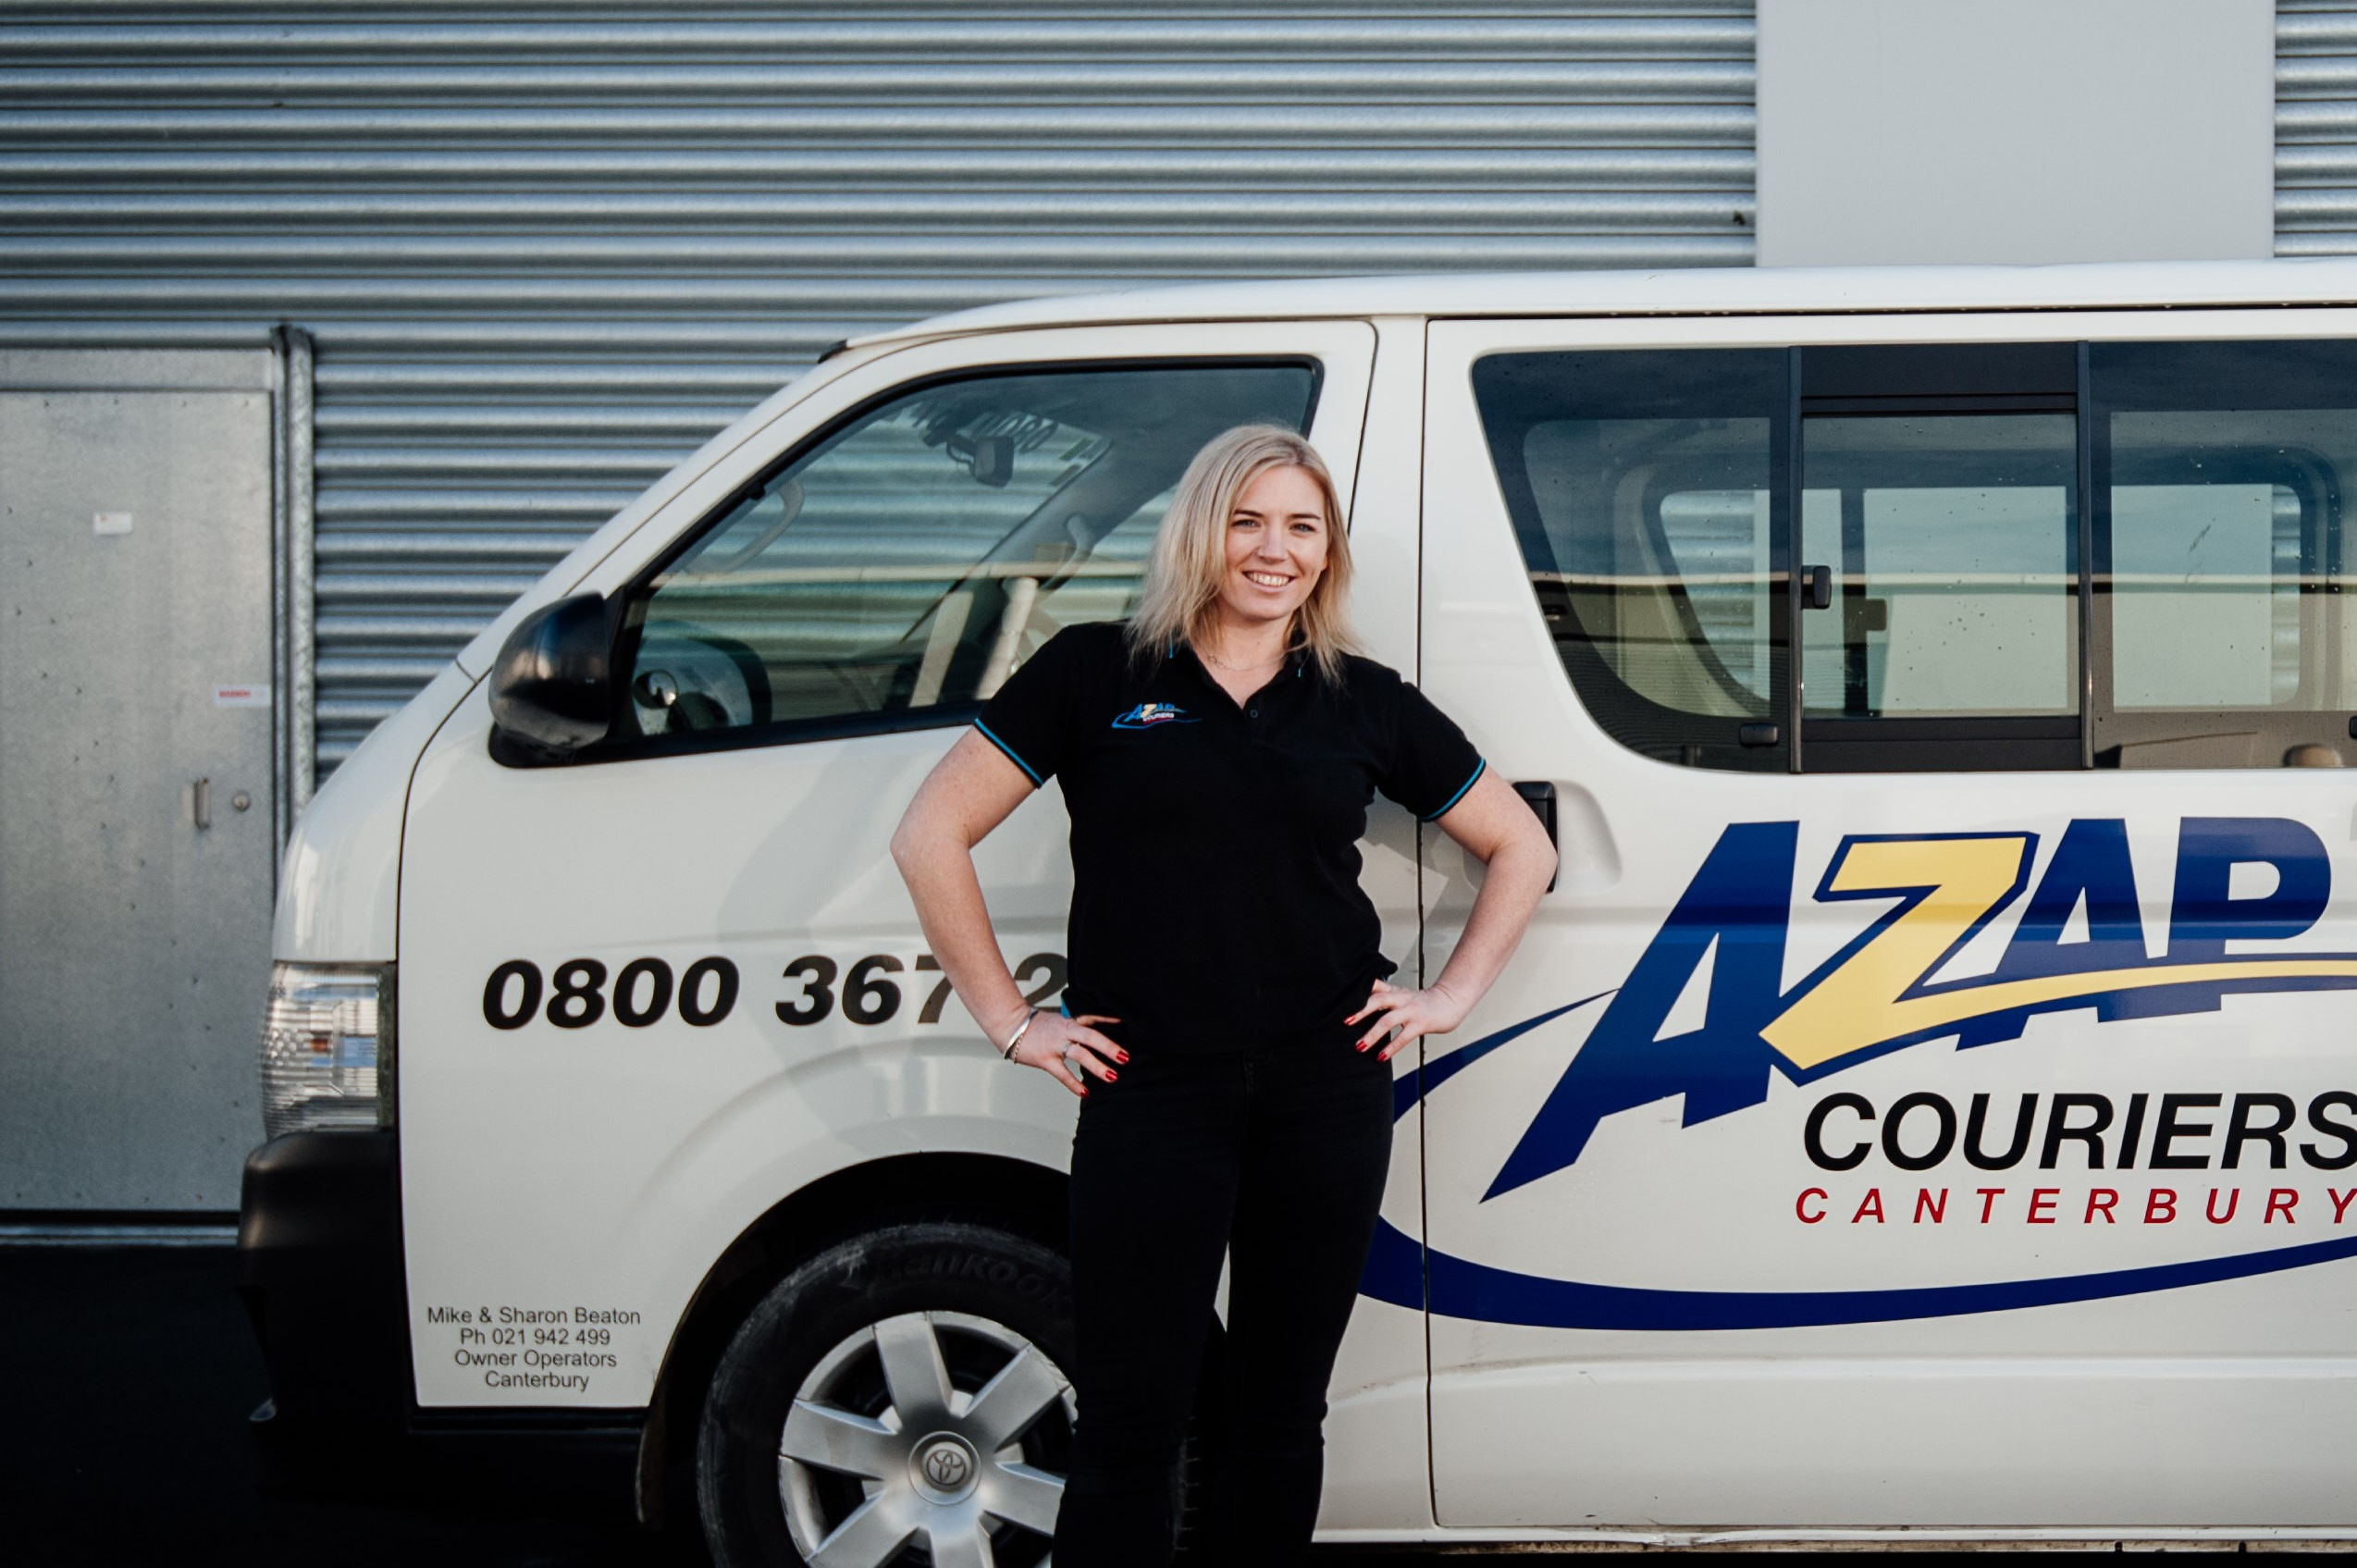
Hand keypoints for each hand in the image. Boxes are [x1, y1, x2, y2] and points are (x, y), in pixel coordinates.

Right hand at [1008, 1010, 1126, 1096]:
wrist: (1010, 1025)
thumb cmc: (1034, 1025)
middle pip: (1090, 1036)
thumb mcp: (1057, 1021)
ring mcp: (1055, 1045)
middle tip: (1124, 1057)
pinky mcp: (1045, 1059)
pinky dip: (1074, 1083)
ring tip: (1112, 1076)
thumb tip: (1089, 1035)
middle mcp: (1064, 1031)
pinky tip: (1085, 1092)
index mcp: (1069, 1022)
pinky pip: (1062, 1073)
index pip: (1092, 1019)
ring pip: (1079, 1054)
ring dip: (1097, 1065)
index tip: (1124, 1023)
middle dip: (1108, 1046)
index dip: (1108, 1020)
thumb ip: (1073, 1027)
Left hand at [1347, 980, 1469, 1061]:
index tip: (1342, 1000)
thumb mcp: (1400, 994)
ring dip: (1372, 1034)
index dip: (1358, 991)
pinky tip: (1381, 1056)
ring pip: (1388, 1020)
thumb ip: (1382, 995)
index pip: (1373, 986)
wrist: (1449, 1002)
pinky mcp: (1421, 1024)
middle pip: (1377, 1000)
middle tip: (1346, 1022)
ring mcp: (1411, 1011)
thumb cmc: (1422, 1002)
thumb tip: (1359, 1002)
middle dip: (1360, 1011)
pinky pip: (1403, 1037)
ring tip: (1360, 1046)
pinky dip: (1391, 1048)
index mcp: (1394, 991)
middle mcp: (1401, 998)